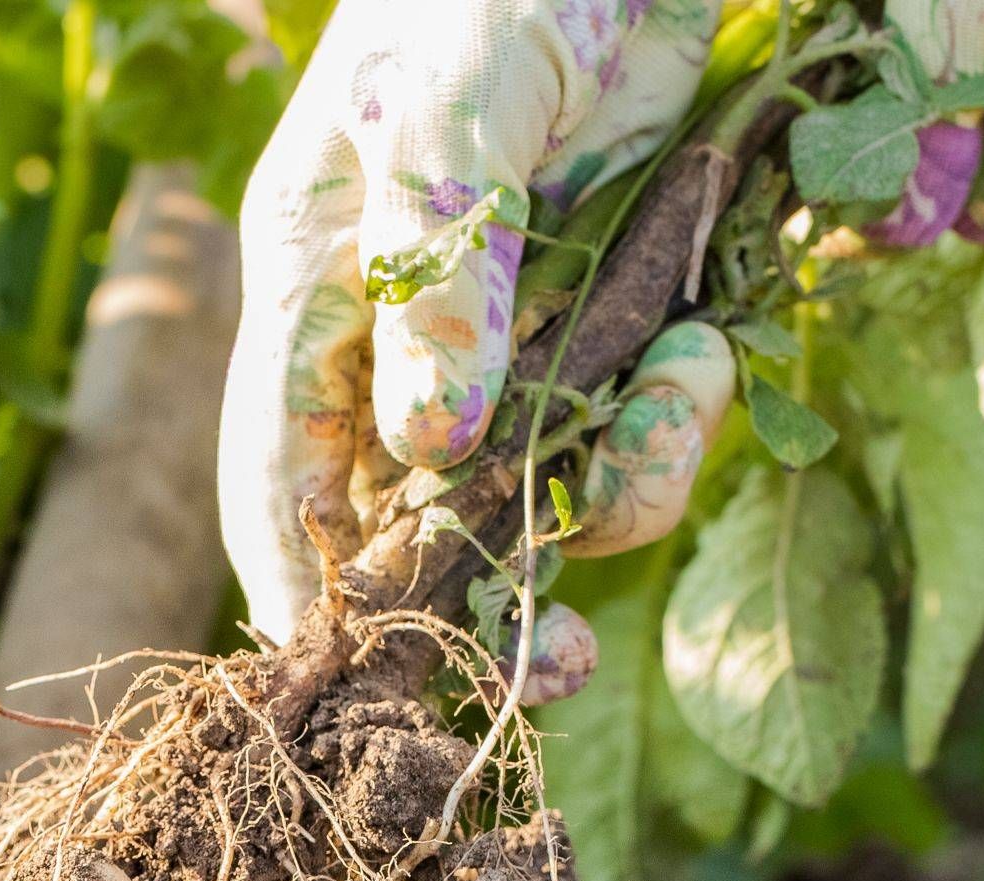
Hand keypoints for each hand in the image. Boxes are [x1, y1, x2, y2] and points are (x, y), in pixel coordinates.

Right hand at [217, 0, 983, 657]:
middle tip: (562, 661)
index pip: (279, 480)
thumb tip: (432, 447)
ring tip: (685, 384)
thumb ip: (444, 268)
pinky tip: (705, 351)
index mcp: (315, 289)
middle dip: (485, 603)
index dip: (305, 593)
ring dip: (617, 484)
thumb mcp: (462, 100)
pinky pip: (625, 436)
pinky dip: (674, 420)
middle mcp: (396, 344)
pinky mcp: (598, 333)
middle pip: (409, 529)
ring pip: (536, 497)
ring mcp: (503, 348)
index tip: (359, 677)